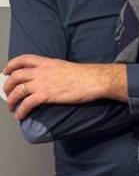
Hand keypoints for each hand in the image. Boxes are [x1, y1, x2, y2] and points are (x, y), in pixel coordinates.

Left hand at [3, 55, 126, 120]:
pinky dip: (20, 111)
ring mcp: (43, 83)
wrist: (93, 80)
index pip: (23, 59)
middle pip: (16, 76)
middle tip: (7, 93)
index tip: (6, 71)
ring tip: (12, 108)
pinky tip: (20, 116)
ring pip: (17, 90)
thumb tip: (47, 79)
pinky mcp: (46, 94)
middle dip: (7, 86)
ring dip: (11, 101)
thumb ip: (52, 71)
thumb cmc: (84, 75)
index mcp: (47, 62)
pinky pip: (27, 103)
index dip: (11, 65)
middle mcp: (41, 71)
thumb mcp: (64, 67)